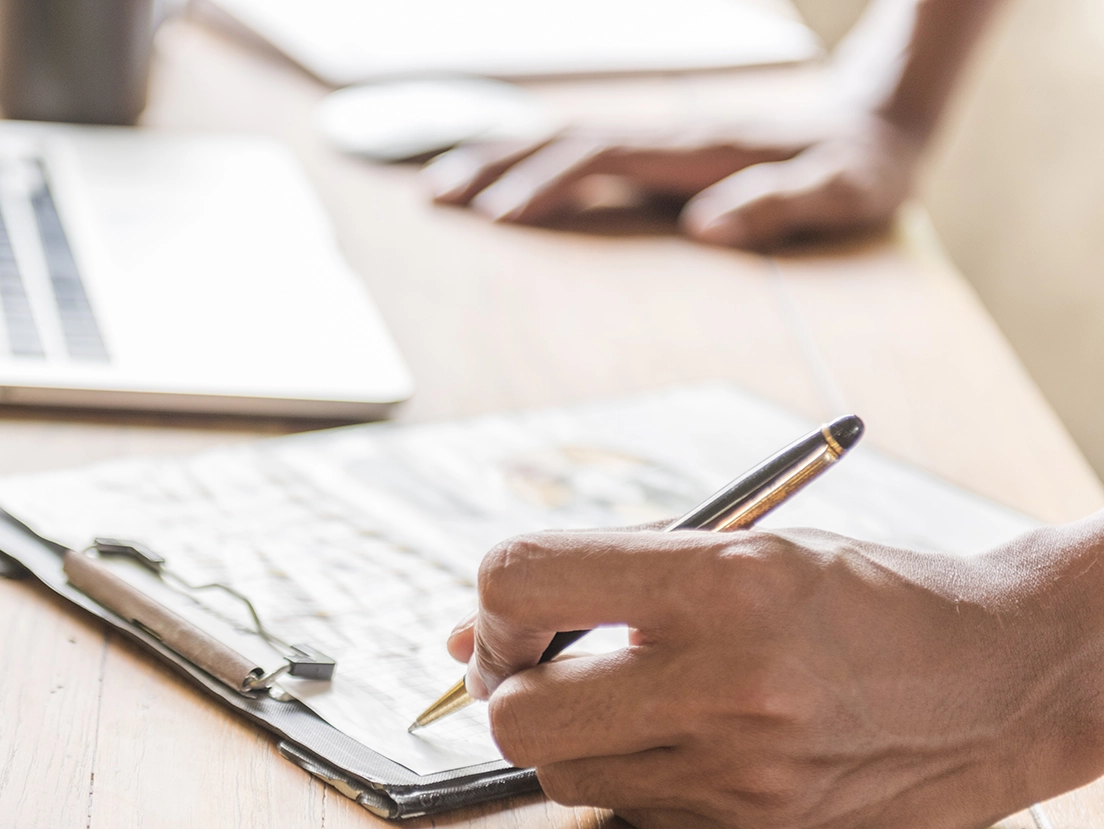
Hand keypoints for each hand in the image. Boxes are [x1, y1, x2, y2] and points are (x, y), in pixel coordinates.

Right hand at [423, 114, 921, 250]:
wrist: (879, 115)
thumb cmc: (861, 167)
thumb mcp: (841, 192)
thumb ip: (779, 206)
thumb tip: (705, 228)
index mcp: (697, 150)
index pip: (603, 159)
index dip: (548, 185)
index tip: (500, 218)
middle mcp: (666, 136)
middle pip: (562, 142)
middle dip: (495, 168)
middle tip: (434, 201)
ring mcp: (657, 138)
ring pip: (559, 140)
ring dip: (496, 160)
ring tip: (437, 190)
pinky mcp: (656, 149)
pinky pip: (575, 149)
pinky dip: (524, 159)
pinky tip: (491, 177)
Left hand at [447, 525, 1103, 828]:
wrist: (1012, 679)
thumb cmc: (867, 600)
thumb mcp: (745, 550)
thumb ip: (604, 585)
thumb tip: (463, 641)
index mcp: (723, 584)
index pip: (519, 582)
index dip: (494, 605)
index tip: (513, 616)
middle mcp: (728, 688)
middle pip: (515, 717)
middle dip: (511, 694)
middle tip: (550, 674)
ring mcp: (742, 781)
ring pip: (562, 778)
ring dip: (578, 741)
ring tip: (649, 704)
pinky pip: (637, 818)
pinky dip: (647, 780)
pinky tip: (711, 748)